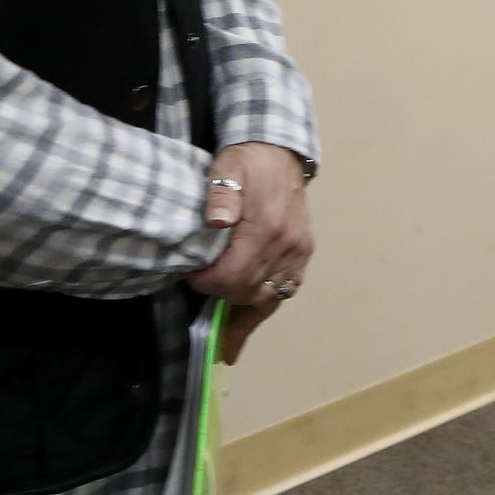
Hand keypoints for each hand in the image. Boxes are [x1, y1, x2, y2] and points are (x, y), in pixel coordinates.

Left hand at [189, 142, 314, 364]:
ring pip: (270, 298)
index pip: (234, 276)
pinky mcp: (304, 253)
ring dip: (245, 315)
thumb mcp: (227, 168)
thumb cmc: (247, 162)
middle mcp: (287, 246)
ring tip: (227, 341)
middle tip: (201, 290)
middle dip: (221, 297)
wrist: (280, 152)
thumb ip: (220, 193)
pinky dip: (265, 306)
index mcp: (266, 227)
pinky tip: (248, 320)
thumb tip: (216, 221)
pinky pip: (286, 291)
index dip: (208, 283)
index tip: (190, 276)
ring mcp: (298, 252)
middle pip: (250, 291)